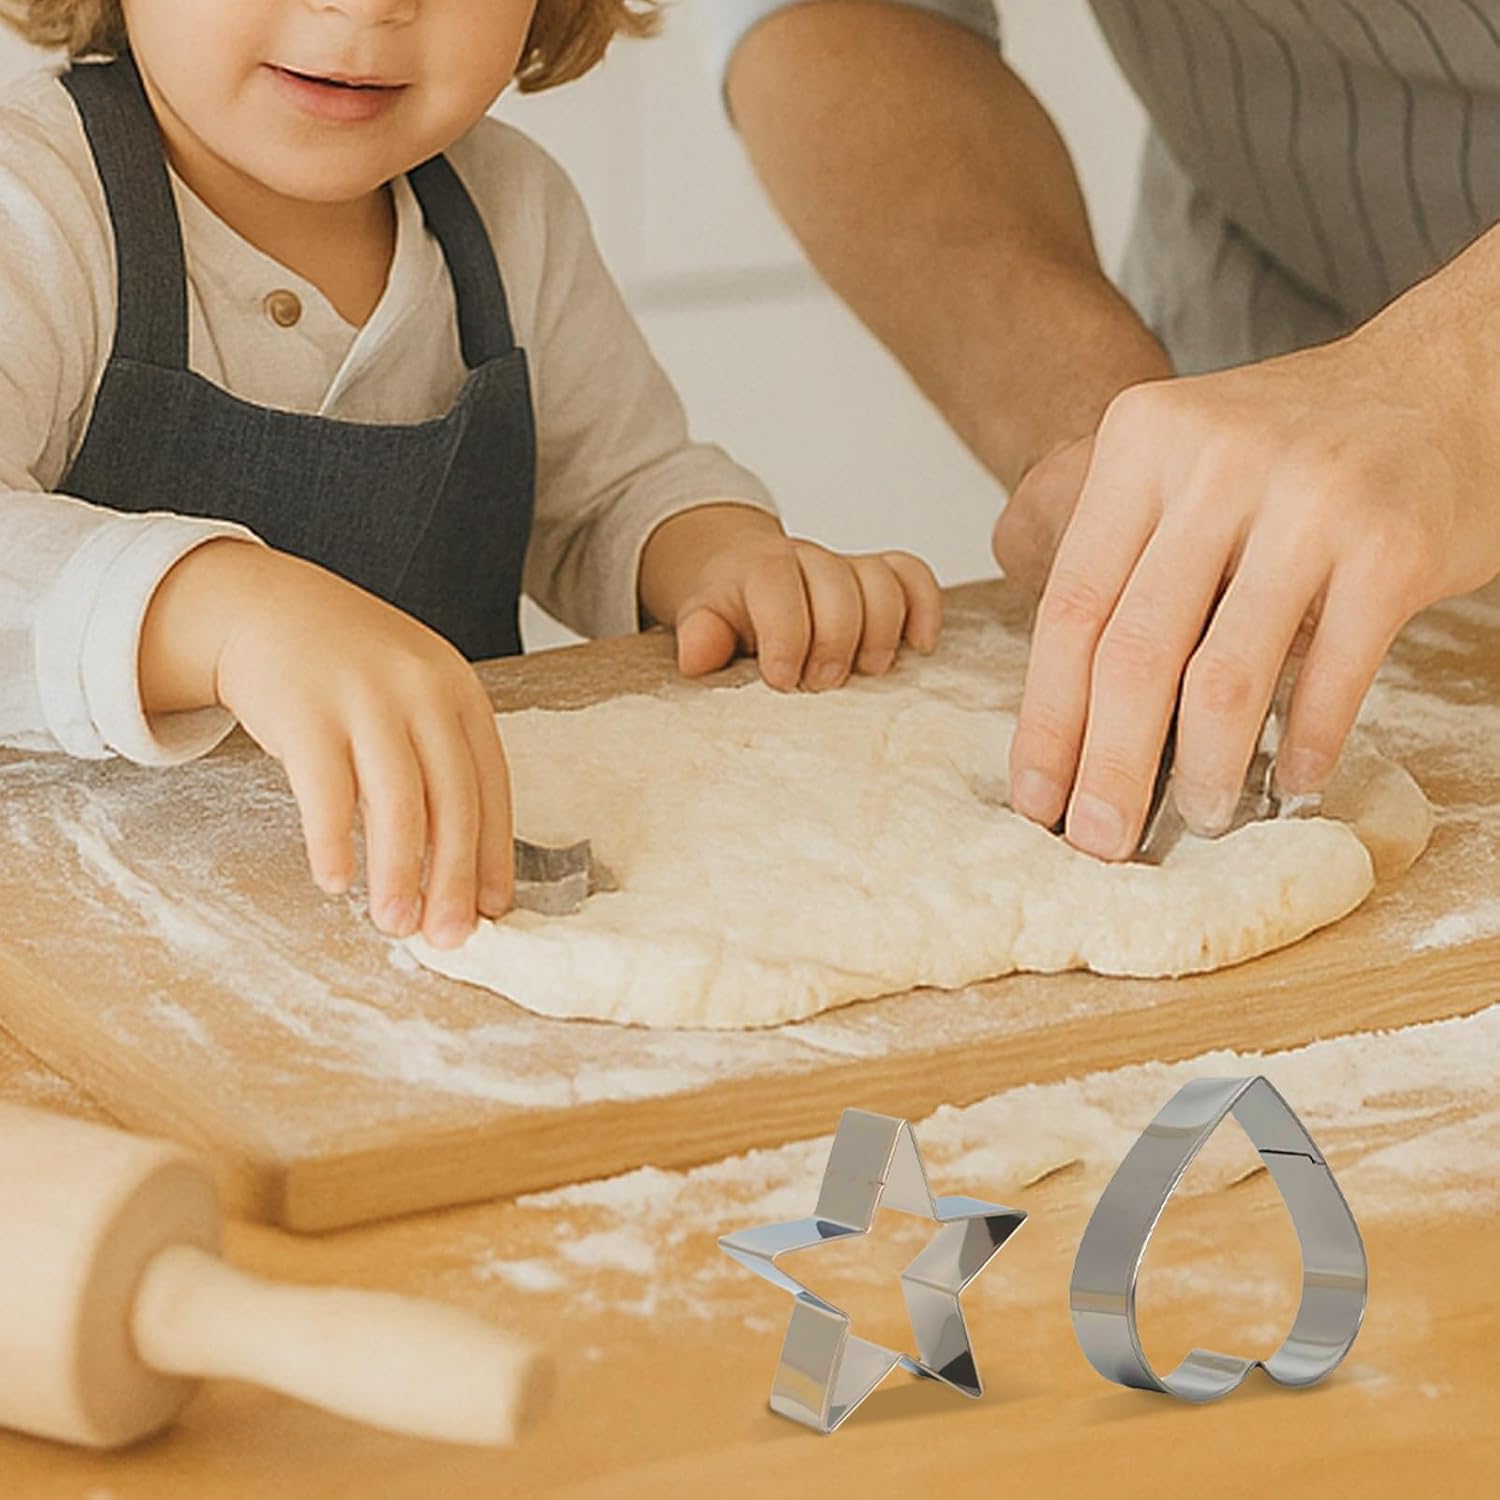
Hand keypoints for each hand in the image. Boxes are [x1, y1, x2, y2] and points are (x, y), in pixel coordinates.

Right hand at [140, 541, 511, 946]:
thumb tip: (461, 867)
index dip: (495, 853)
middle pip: (452, 800)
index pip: (491, 786)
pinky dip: (333, 841)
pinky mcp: (306, 710)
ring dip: (398, 873)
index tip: (496, 909)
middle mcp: (422, 692)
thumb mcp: (414, 696)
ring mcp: (365, 697)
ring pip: (397, 802)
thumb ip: (439, 762)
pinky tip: (335, 881)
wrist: (268, 607)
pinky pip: (326, 789)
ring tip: (395, 925)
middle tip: (448, 937)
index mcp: (460, 694)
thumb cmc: (351, 671)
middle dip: (453, 879)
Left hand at [638, 504, 941, 688]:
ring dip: (881, 630)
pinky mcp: (879, 578)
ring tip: (868, 672)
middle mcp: (807, 559)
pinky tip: (919, 646)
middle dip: (835, 639)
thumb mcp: (701, 623)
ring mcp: (846, 567)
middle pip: (836, 582)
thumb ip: (701, 637)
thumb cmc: (728, 612)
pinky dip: (924, 608)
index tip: (782, 680)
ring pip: (880, 579)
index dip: (786, 632)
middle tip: (822, 685)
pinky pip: (913, 576)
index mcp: (758, 568)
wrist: (742, 576)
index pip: (777, 582)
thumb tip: (695, 657)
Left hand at [1008, 300, 1499, 861]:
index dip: (1046, 717)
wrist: (1445, 381)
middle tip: (1097, 840)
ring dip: (1202, 771)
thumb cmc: (1296, 450)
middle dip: (1107, 767)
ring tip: (1197, 817)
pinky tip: (1287, 782)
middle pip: (1131, 653)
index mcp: (1143, 443)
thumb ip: (1130, 563)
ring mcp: (1309, 503)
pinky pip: (1328, 678)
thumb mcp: (1188, 466)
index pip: (1070, 607)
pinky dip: (1303, 746)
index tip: (1035, 797)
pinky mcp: (1392, 549)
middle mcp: (1216, 464)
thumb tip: (1079, 722)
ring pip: (1222, 678)